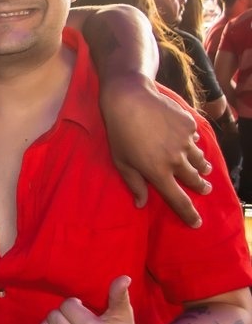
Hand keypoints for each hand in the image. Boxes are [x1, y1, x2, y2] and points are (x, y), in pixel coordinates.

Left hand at [101, 74, 208, 227]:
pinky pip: (194, 139)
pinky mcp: (189, 125)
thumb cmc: (119, 133)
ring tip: (204, 170)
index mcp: (158, 172)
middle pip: (194, 180)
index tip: (197, 223)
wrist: (129, 100)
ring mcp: (185, 142)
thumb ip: (134, 184)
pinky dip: (191, 142)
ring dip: (202, 167)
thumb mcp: (121, 162)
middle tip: (204, 189)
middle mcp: (176, 160)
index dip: (189, 214)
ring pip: (199, 160)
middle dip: (201, 186)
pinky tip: (186, 142)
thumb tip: (141, 204)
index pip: (178, 200)